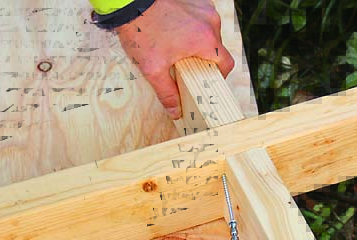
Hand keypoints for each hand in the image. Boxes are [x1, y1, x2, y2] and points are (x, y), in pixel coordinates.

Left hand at [114, 0, 234, 119]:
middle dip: (204, 59)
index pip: (226, 63)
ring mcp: (204, 8)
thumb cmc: (142, 30)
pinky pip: (201, 19)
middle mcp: (210, 22)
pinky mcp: (196, 0)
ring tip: (177, 47)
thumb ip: (167, 93)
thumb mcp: (153, 68)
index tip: (206, 80)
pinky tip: (175, 31)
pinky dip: (193, 27)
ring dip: (198, 42)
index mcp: (205, 40)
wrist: (131, 2)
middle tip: (186, 66)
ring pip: (209, 33)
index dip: (218, 76)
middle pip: (216, 48)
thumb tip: (175, 112)